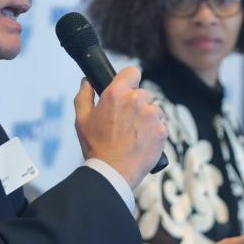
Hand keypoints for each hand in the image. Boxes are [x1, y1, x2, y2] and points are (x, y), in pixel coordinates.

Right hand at [73, 67, 166, 188]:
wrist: (112, 172)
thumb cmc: (96, 146)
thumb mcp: (81, 119)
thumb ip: (84, 95)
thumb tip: (86, 81)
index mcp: (116, 94)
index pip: (132, 71)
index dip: (129, 79)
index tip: (126, 88)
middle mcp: (136, 100)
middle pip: (143, 93)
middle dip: (136, 103)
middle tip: (125, 120)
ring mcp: (152, 115)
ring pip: (153, 109)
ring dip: (146, 117)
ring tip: (132, 134)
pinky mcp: (162, 130)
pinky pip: (160, 125)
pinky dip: (153, 132)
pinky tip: (141, 142)